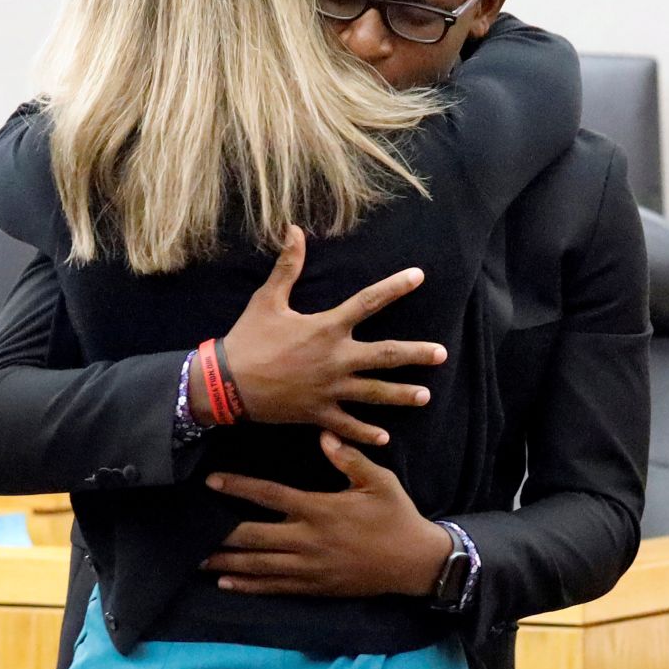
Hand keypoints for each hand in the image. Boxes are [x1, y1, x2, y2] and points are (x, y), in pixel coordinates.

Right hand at [197, 225, 446, 445]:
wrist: (227, 383)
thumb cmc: (248, 339)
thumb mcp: (268, 299)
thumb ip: (288, 266)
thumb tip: (294, 230)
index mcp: (327, 328)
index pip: (369, 302)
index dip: (395, 287)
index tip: (419, 277)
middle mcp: (336, 359)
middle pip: (386, 355)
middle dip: (416, 355)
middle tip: (441, 354)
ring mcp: (330, 389)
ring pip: (375, 393)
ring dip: (402, 395)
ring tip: (425, 397)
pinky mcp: (318, 413)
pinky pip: (348, 426)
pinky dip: (366, 433)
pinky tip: (385, 438)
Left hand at [200, 431, 453, 597]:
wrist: (414, 563)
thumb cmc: (396, 516)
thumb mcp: (379, 481)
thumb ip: (350, 458)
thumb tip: (325, 434)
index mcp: (320, 510)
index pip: (269, 496)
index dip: (238, 487)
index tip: (212, 481)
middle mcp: (308, 540)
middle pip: (253, 538)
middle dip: (220, 537)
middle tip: (191, 534)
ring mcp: (310, 568)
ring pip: (259, 567)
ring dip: (227, 565)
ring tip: (199, 562)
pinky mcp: (316, 587)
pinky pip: (275, 587)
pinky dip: (249, 586)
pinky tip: (228, 585)